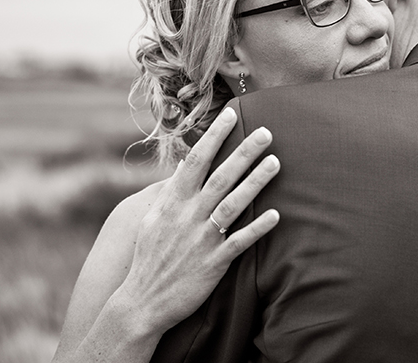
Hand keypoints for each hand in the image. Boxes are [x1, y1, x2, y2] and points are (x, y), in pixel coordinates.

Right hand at [117, 106, 279, 333]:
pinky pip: (239, 242)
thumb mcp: (152, 219)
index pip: (196, 161)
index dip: (215, 137)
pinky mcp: (213, 263)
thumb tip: (186, 165)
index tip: (232, 116)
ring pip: (233, 204)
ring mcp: (201, 239)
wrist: (142, 302)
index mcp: (172, 202)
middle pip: (220, 176)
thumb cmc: (148, 257)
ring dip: (255, 182)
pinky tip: (276, 215)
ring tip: (275, 162)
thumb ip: (171, 192)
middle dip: (244, 152)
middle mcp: (188, 216)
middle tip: (266, 132)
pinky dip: (257, 229)